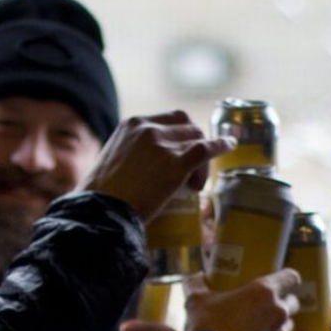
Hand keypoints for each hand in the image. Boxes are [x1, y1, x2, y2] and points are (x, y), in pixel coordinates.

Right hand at [79, 111, 234, 221]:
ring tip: (194, 184)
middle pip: (186, 125)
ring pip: (197, 139)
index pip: (167, 119)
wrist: (100, 211)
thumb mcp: (112, 162)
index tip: (181, 150)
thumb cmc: (100, 196)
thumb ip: (128, 156)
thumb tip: (139, 170)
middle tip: (192, 169)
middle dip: (193, 143)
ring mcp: (163, 144)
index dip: (180, 134)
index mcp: (131, 124)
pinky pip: (205, 149)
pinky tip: (230, 146)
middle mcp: (148, 128)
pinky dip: (220, 146)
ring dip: (202, 159)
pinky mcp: (176, 164)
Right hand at [184, 270, 300, 330]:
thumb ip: (197, 284)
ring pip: (286, 327)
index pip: (291, 278)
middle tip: (264, 307)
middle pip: (292, 303)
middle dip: (282, 303)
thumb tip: (195, 277)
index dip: (286, 279)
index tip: (278, 282)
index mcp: (264, 292)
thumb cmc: (205, 328)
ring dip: (276, 326)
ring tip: (257, 330)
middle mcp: (278, 313)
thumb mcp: (196, 301)